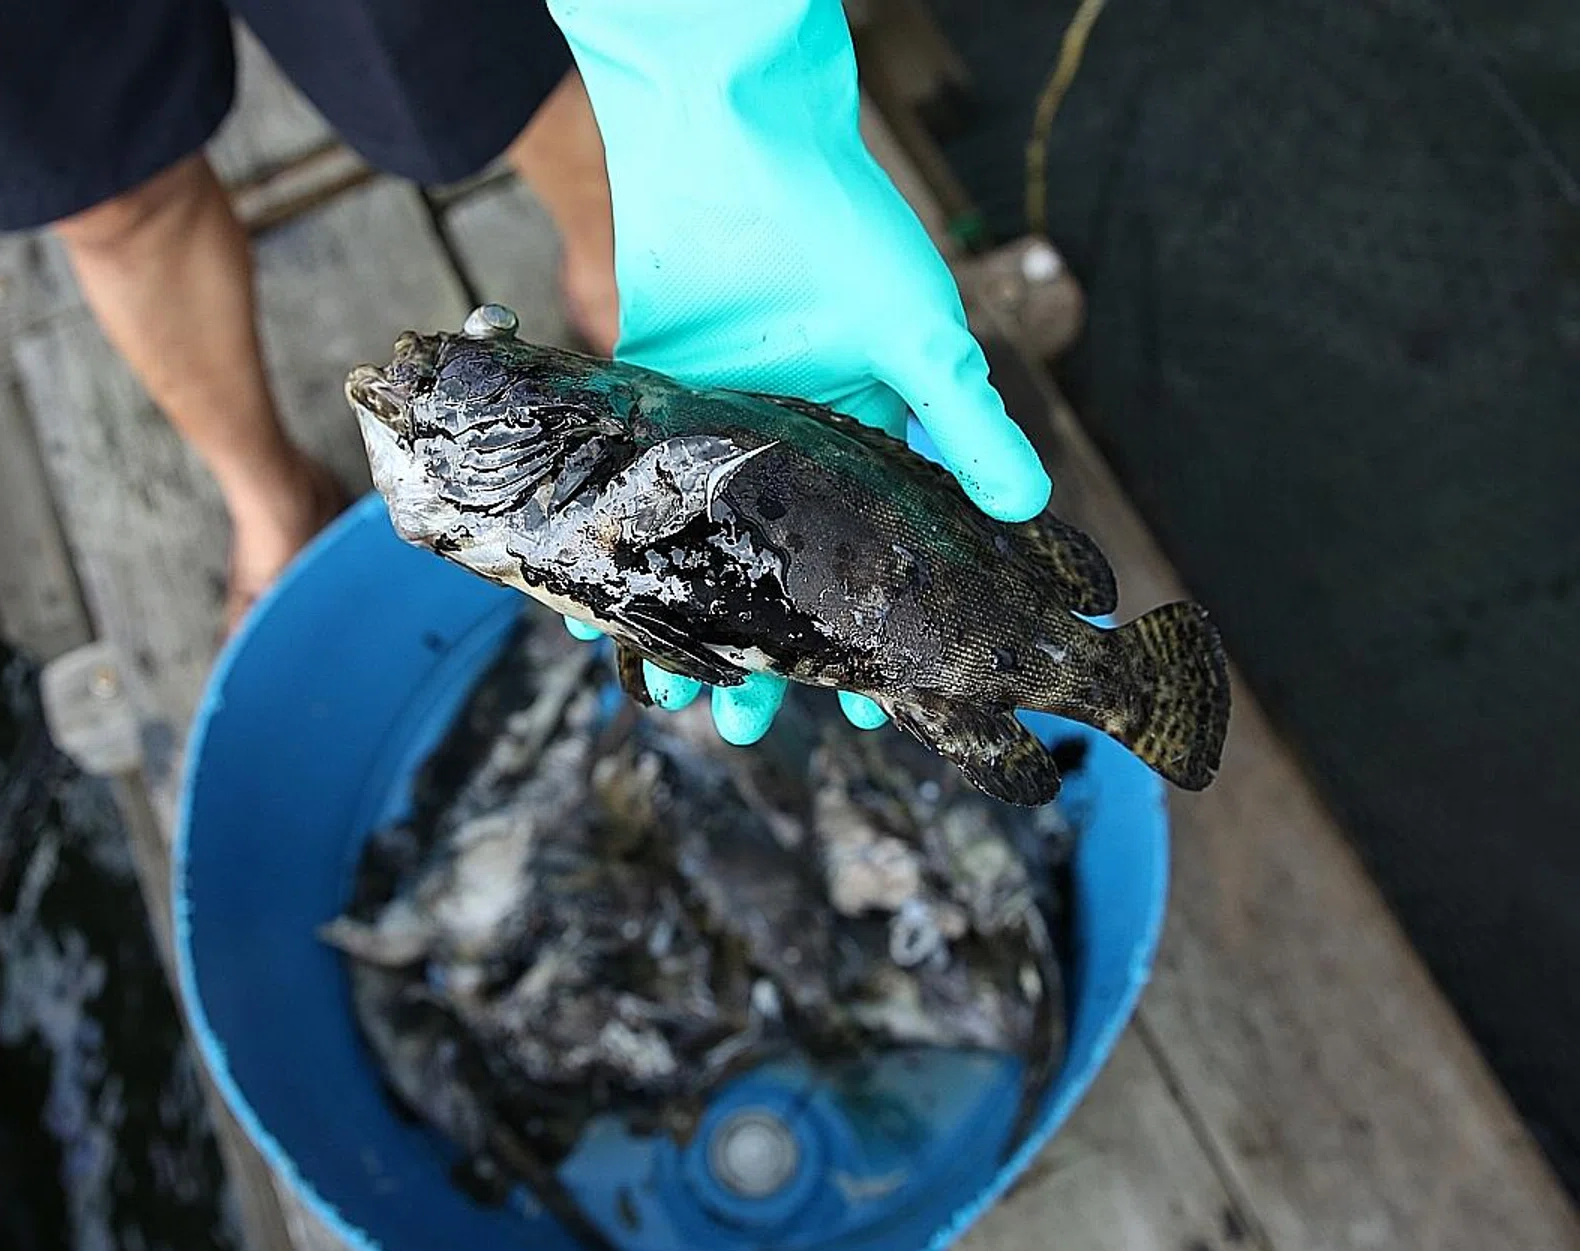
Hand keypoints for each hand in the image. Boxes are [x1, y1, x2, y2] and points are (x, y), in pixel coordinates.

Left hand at [545, 0, 1050, 743]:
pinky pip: (625, 507)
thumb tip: (1031, 512)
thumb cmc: (839, 232)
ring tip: (666, 695)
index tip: (873, 712)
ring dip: (681, 625)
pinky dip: (607, 557)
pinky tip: (591, 616)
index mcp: (862, 445)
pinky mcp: (646, 417)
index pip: (874, 562)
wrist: (732, 148)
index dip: (875, 635)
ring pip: (694, 556)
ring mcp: (711, 442)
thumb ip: (965, 421)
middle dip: (765, 658)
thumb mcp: (918, 331)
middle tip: (746, 731)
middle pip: (775, 578)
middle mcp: (785, 457)